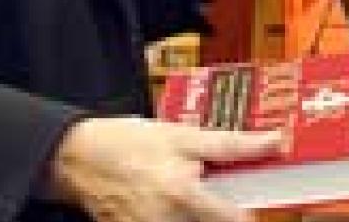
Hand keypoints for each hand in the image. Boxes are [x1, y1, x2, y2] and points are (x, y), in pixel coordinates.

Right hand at [46, 116, 283, 221]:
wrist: (76, 157)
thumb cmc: (128, 141)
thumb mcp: (182, 134)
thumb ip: (231, 145)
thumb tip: (272, 141)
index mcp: (182, 193)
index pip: (233, 220)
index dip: (249, 217)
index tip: (257, 209)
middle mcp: (167, 219)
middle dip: (221, 211)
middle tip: (213, 191)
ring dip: (198, 213)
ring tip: (184, 191)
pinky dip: (176, 216)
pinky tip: (165, 200)